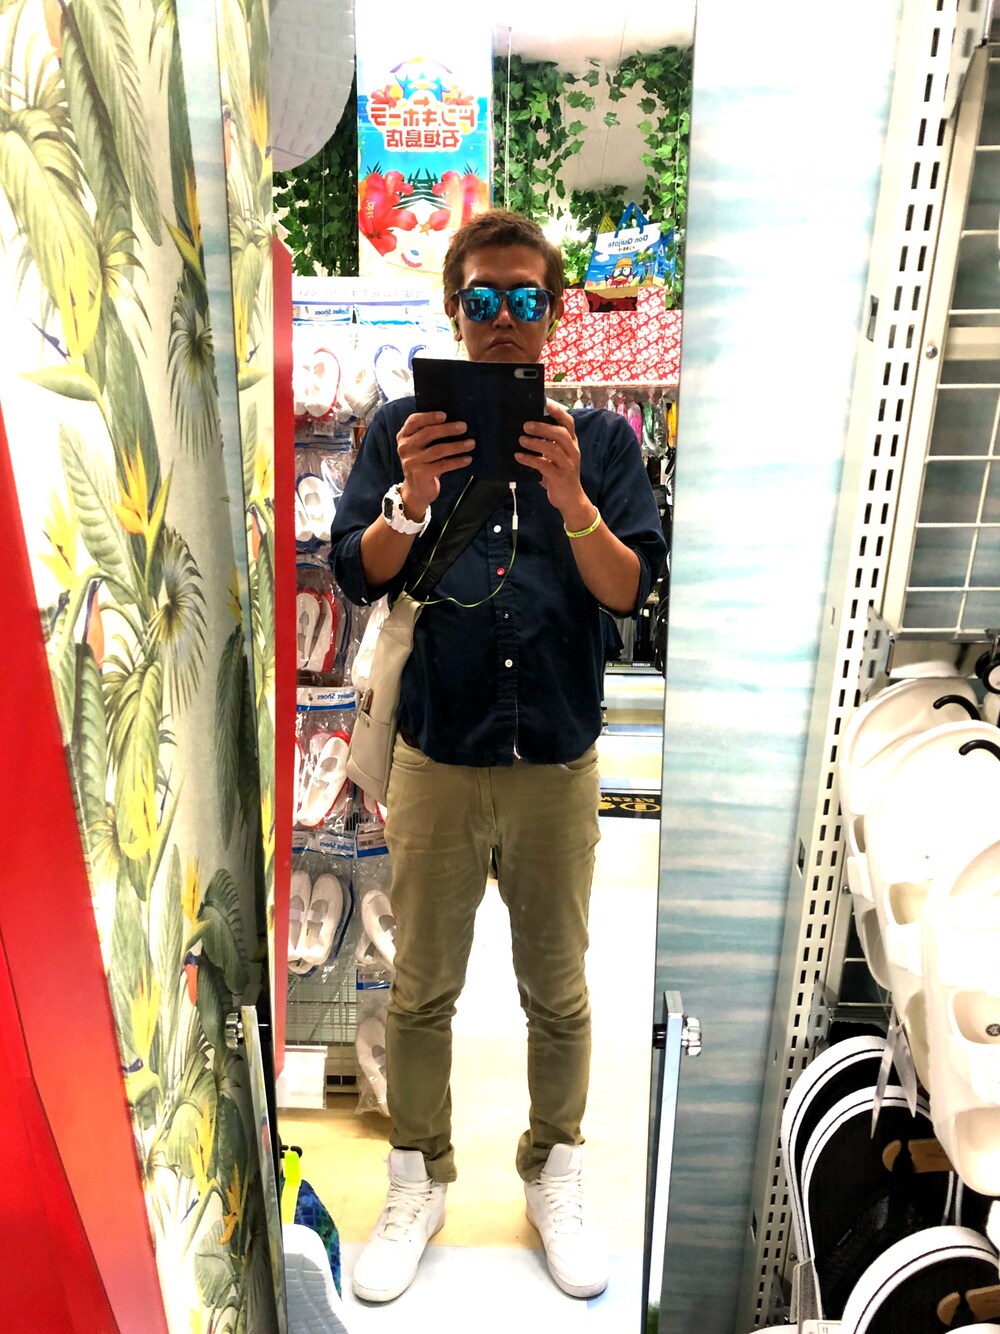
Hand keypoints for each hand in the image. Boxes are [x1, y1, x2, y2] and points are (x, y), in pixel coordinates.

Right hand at [396, 411, 473, 516]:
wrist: (416, 490)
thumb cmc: (423, 463)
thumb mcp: (421, 447)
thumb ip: (429, 434)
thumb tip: (455, 422)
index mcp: (404, 436)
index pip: (414, 421)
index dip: (429, 416)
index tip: (445, 415)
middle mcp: (405, 448)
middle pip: (427, 434)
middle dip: (448, 429)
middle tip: (464, 427)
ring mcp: (411, 462)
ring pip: (437, 450)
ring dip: (457, 446)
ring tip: (471, 443)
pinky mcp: (420, 475)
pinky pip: (442, 465)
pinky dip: (457, 461)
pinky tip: (467, 458)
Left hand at [515, 399, 594, 527]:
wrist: (571, 500)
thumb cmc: (560, 475)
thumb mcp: (557, 457)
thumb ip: (547, 444)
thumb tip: (527, 429)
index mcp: (571, 443)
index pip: (568, 423)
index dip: (558, 411)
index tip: (545, 402)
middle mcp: (572, 451)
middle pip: (560, 434)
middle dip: (543, 427)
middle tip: (526, 425)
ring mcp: (567, 464)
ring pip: (553, 449)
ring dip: (535, 443)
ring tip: (521, 440)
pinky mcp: (560, 477)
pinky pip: (544, 466)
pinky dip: (530, 460)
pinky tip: (519, 457)